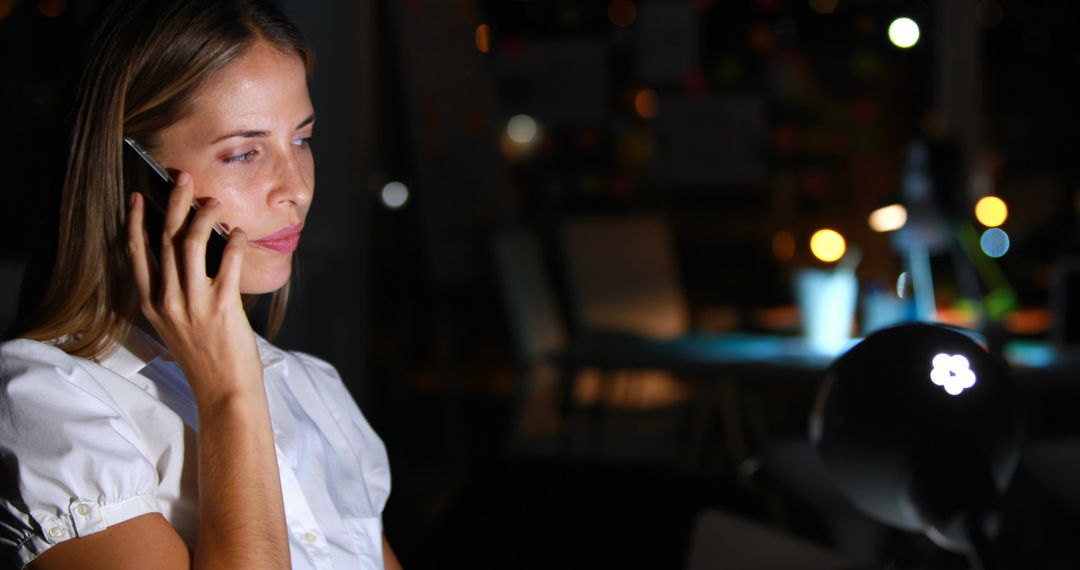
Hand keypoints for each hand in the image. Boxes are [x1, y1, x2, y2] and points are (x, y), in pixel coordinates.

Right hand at [127, 172, 263, 403]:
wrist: (223, 392)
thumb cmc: (206, 359)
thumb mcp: (177, 326)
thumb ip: (176, 294)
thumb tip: (191, 255)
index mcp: (151, 305)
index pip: (137, 254)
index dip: (137, 222)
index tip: (139, 198)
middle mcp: (167, 301)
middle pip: (165, 240)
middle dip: (174, 203)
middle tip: (183, 178)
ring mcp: (192, 304)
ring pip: (192, 245)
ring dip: (204, 216)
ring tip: (214, 201)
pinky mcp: (221, 308)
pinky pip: (228, 263)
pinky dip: (235, 243)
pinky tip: (240, 233)